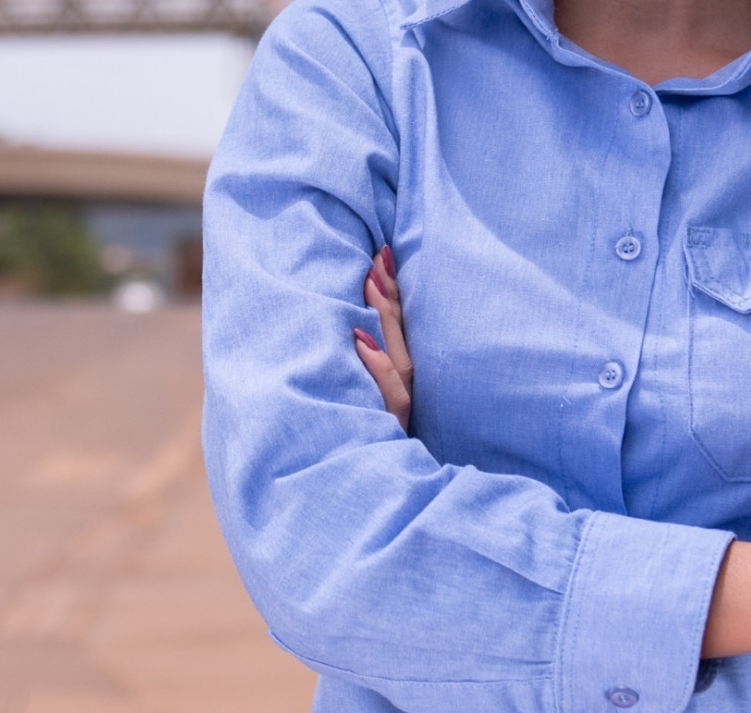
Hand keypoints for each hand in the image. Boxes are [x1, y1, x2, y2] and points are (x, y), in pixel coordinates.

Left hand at [352, 246, 412, 430]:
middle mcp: (405, 390)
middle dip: (390, 293)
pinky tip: (361, 341)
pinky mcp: (392, 427)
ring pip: (397, 356)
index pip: (399, 327)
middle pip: (401, 333)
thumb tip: (346, 330)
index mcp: (401, 380)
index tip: (380, 253)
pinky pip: (389, 393)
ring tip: (370, 282)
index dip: (392, 291)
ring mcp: (398, 409)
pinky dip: (376, 367)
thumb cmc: (363, 448)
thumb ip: (366, 372)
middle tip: (377, 254)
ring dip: (384, 318)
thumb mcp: (367, 407)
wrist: (374, 496)